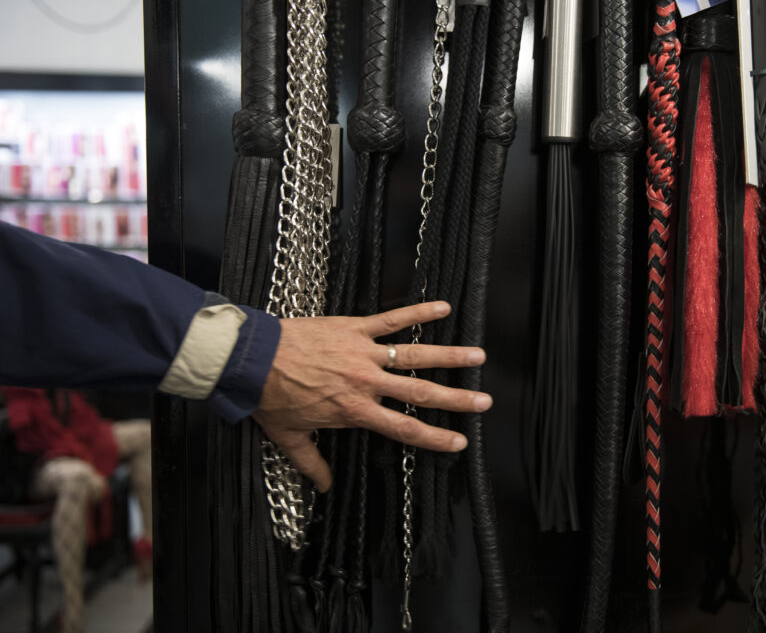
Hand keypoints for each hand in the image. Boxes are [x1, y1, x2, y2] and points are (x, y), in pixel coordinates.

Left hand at [253, 301, 489, 491]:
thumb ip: (312, 462)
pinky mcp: (354, 328)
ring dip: (449, 356)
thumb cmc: (270, 396)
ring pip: (414, 354)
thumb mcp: (289, 436)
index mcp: (354, 411)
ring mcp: (363, 353)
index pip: (404, 427)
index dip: (435, 436)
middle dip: (456, 399)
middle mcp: (366, 383)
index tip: (460, 440)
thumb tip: (324, 487)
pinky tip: (442, 307)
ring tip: (478, 356)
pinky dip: (417, 312)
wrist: (251, 359)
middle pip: (420, 392)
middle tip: (484, 401)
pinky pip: (391, 319)